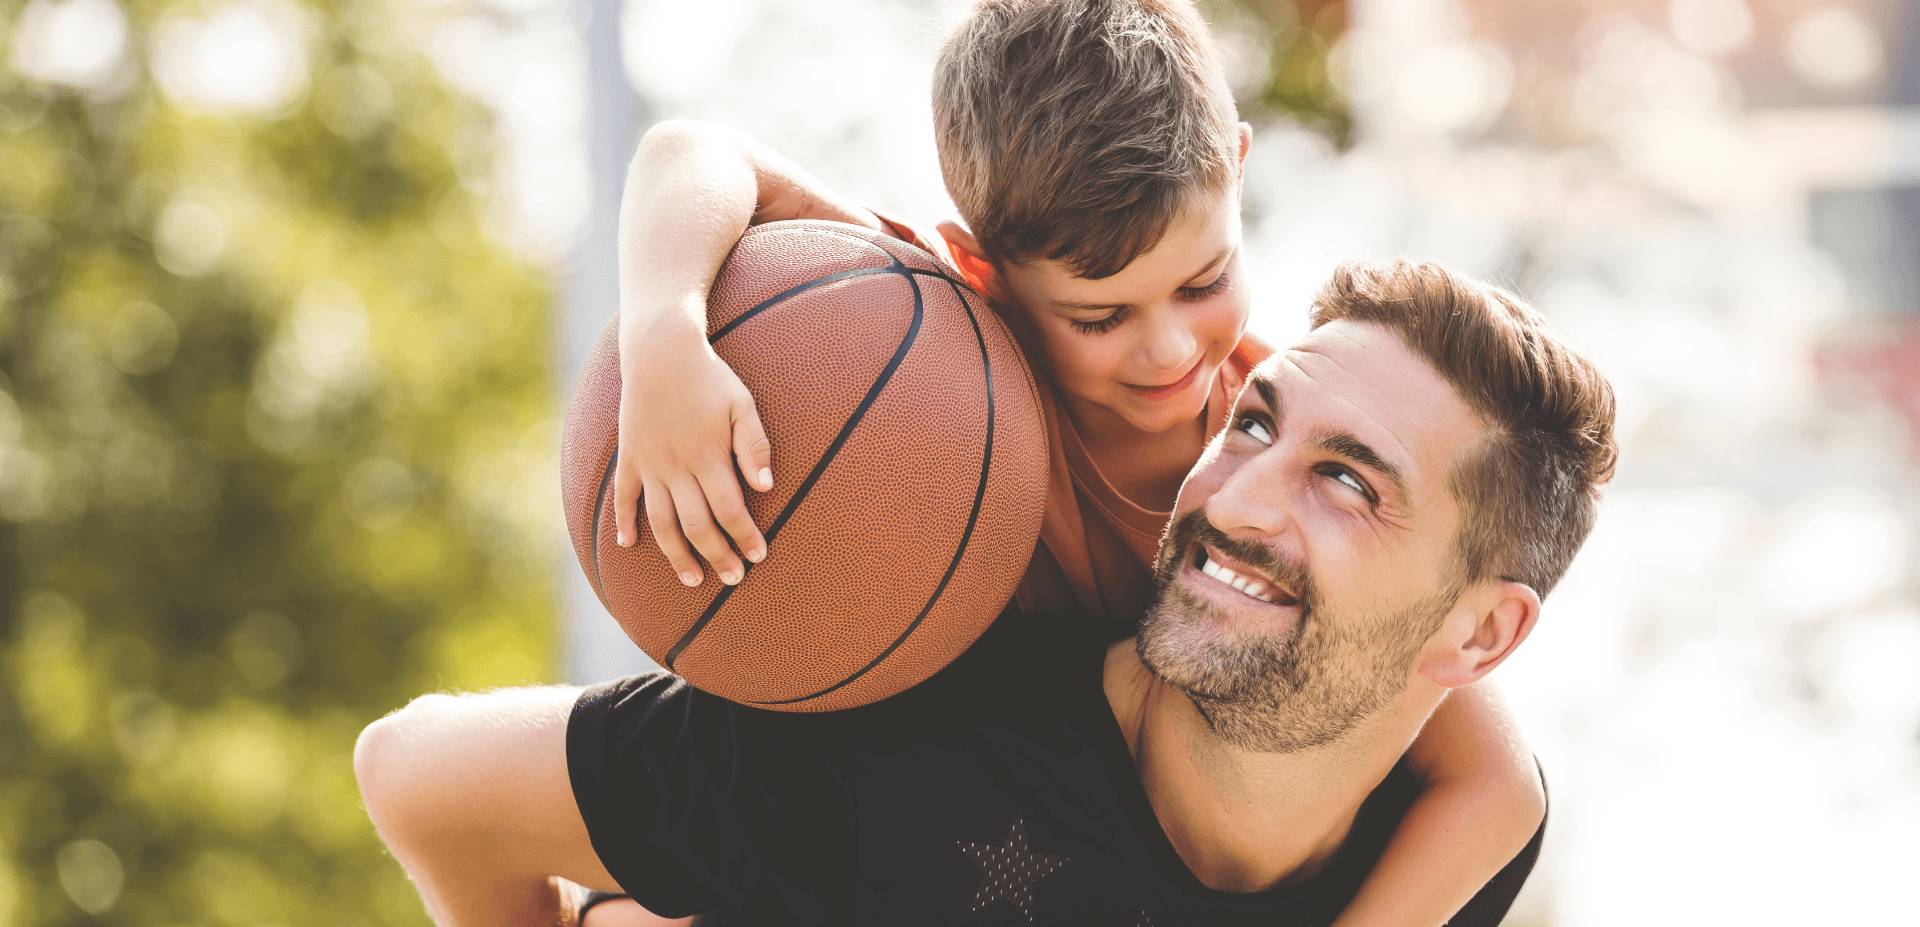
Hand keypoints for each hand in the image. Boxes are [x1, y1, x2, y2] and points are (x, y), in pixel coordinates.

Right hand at [615, 325, 772, 586]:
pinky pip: (624, 496)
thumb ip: (754, 445)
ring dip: (676, 554)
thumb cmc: (709, 377)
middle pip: (697, 524)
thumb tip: (767, 487)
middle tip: (732, 580)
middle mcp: (677, 467)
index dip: (744, 536)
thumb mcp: (742, 403)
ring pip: (661, 522)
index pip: (729, 509)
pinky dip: (623, 522)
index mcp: (708, 456)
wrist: (660, 350)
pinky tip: (628, 545)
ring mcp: (650, 464)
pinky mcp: (630, 457)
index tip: (757, 557)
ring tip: (692, 579)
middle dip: (716, 555)